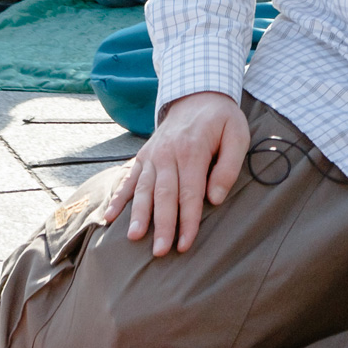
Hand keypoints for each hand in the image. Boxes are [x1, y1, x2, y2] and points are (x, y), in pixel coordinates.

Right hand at [101, 91, 249, 255]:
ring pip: (143, 189)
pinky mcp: (144, 156)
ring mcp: (152, 154)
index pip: (189, 193)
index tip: (185, 245)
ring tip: (134, 238)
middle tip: (159, 252)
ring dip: (138, 215)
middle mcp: (167, 153)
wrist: (197, 94)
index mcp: (192, 150)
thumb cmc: (221, 120)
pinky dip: (119, 198)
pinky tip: (110, 217)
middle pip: (164, 195)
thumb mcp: (237, 135)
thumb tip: (215, 199)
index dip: (188, 221)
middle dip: (161, 225)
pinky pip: (129, 178)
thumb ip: (229, 167)